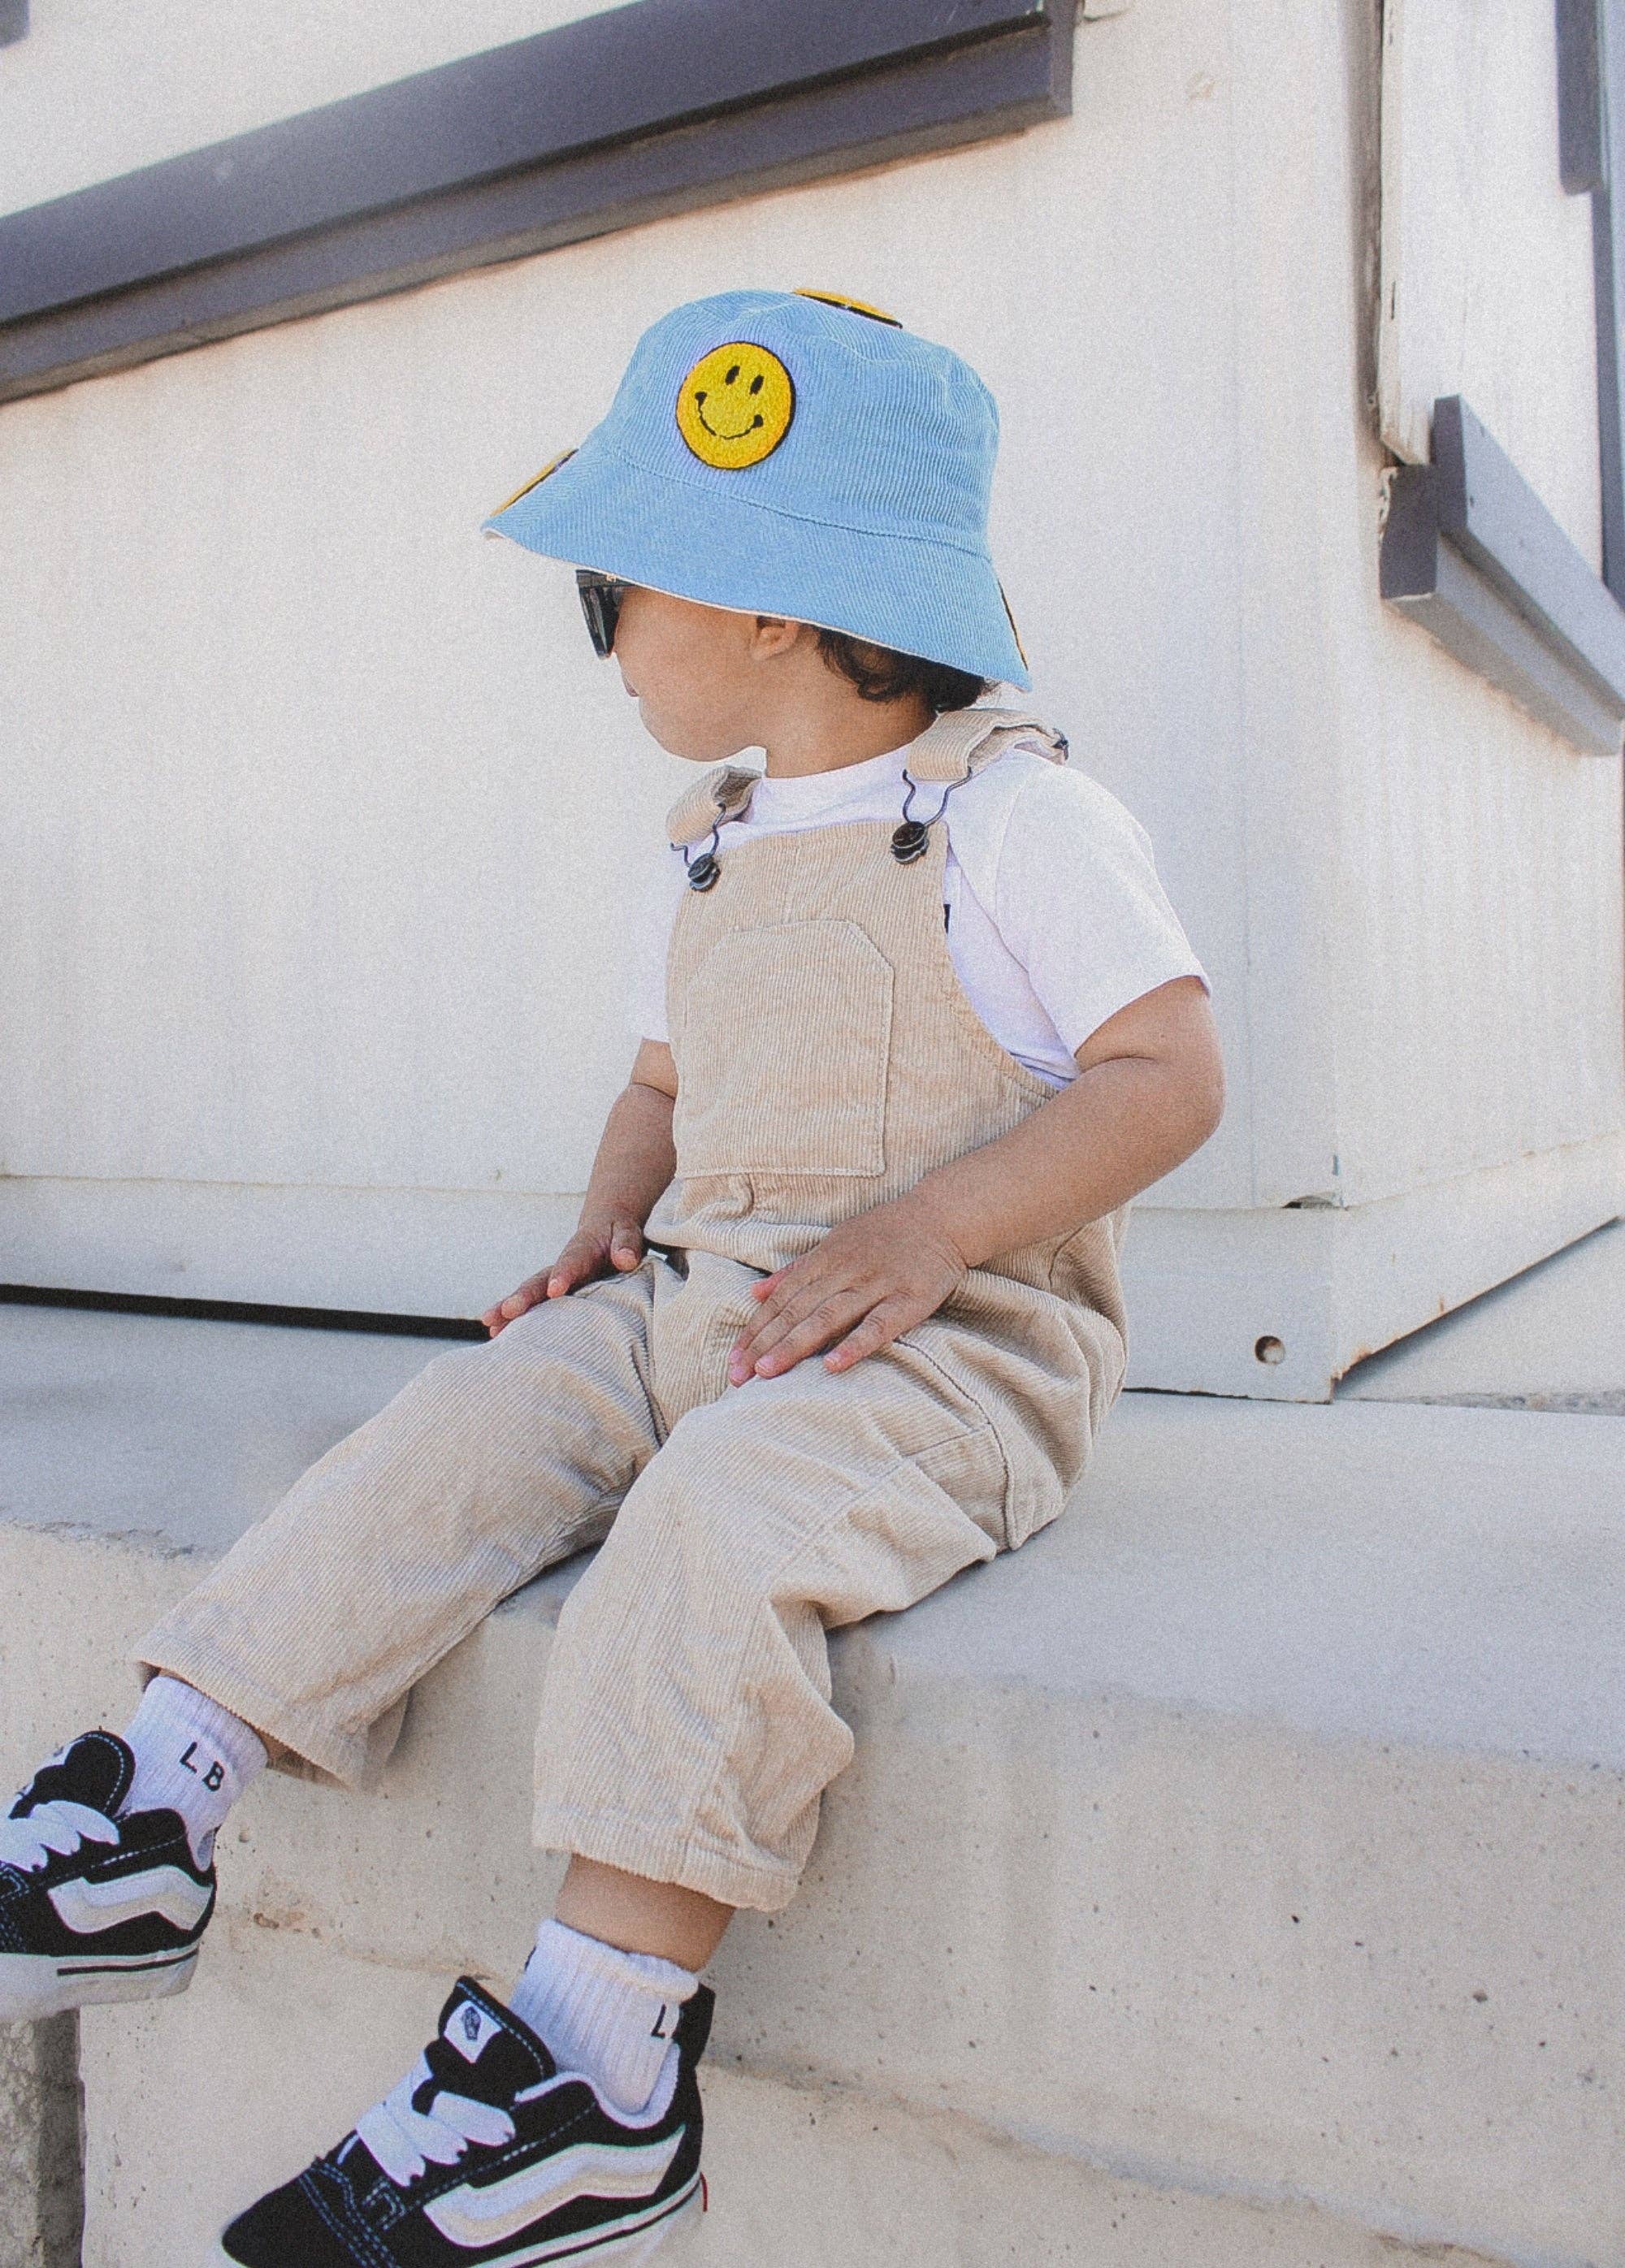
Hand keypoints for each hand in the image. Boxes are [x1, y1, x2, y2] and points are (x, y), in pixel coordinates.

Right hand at [482, 1215, 645, 1336]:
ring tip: (491, 1326)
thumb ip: (626, 1244)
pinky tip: (496, 1334)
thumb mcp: (627, 1232)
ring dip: (509, 1310)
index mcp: (582, 1250)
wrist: (605, 1230)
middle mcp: (562, 1266)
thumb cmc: (619, 1235)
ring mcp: (554, 1281)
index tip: (554, 1290)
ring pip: (530, 1295)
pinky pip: (533, 1307)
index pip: (572, 1262)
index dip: (563, 1275)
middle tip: (507, 1311)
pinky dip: (514, 1319)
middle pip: (540, 1280)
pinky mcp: (553, 1295)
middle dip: (524, 1297)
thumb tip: (625, 1259)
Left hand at [727, 1199, 968, 1383]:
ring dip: (794, 1345)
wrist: (942, 1216)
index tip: (733, 1360)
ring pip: (828, 1317)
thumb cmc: (885, 1233)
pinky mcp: (908, 1300)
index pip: (781, 1298)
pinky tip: (831, 1366)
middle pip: (796, 1310)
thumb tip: (755, 1292)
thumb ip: (796, 1270)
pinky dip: (854, 1345)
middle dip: (764, 1344)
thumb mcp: (835, 1242)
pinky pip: (878, 1325)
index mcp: (825, 1258)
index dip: (755, 1329)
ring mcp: (876, 1284)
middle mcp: (845, 1270)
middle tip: (737, 1376)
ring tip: (768, 1373)